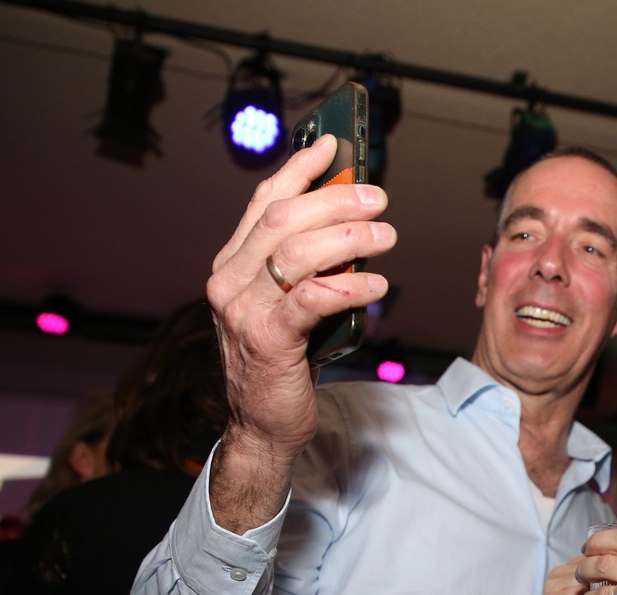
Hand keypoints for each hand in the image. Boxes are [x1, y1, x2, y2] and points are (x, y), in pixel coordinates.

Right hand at [205, 136, 397, 530]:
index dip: (299, 170)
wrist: (262, 426)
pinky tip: (377, 283)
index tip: (333, 145)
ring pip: (298, 251)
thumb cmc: (283, 363)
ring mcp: (243, 310)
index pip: (264, 202)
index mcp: (232, 265)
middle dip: (336, 199)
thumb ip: (307, 267)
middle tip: (379, 199)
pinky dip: (349, 285)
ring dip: (350, 237)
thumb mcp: (290, 304)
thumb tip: (352, 225)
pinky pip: (313, 298)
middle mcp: (229, 281)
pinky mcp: (267, 340)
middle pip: (283, 218)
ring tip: (387, 237)